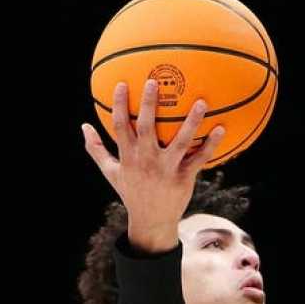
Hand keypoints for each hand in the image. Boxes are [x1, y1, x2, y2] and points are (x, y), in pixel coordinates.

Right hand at [81, 80, 224, 251]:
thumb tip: (83, 126)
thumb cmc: (131, 192)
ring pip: (180, 142)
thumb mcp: (111, 172)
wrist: (151, 221)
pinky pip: (199, 159)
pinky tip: (221, 129)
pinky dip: (211, 145)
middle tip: (154, 81)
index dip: (120, 105)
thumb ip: (96, 149)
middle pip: (147, 128)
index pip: (120, 126)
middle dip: (149, 105)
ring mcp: (166, 169)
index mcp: (128, 157)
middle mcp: (146, 160)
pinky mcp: (183, 177)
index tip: (122, 84)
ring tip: (201, 102)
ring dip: (191, 122)